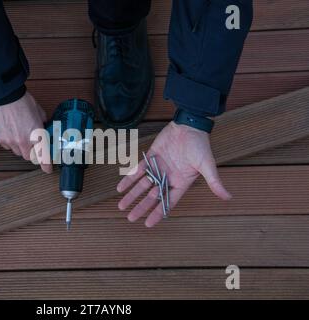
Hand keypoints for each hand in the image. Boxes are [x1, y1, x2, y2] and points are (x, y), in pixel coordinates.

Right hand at [0, 91, 51, 172]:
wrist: (5, 96)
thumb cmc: (23, 102)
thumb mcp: (40, 114)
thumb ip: (43, 125)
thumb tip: (44, 130)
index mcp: (36, 136)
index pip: (42, 156)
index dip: (46, 165)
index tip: (48, 169)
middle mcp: (22, 141)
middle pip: (28, 157)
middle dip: (32, 152)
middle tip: (33, 144)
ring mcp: (9, 141)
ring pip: (17, 152)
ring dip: (20, 147)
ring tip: (20, 133)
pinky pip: (6, 146)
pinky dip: (10, 141)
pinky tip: (11, 131)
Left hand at [117, 121, 231, 226]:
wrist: (189, 124)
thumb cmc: (200, 145)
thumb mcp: (207, 165)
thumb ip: (214, 182)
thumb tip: (229, 197)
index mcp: (181, 183)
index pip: (167, 202)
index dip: (157, 213)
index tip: (148, 224)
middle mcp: (168, 178)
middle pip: (152, 196)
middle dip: (141, 207)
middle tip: (130, 218)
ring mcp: (158, 168)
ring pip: (142, 185)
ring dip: (131, 195)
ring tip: (121, 206)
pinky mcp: (151, 157)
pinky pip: (138, 170)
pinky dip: (129, 178)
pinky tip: (120, 188)